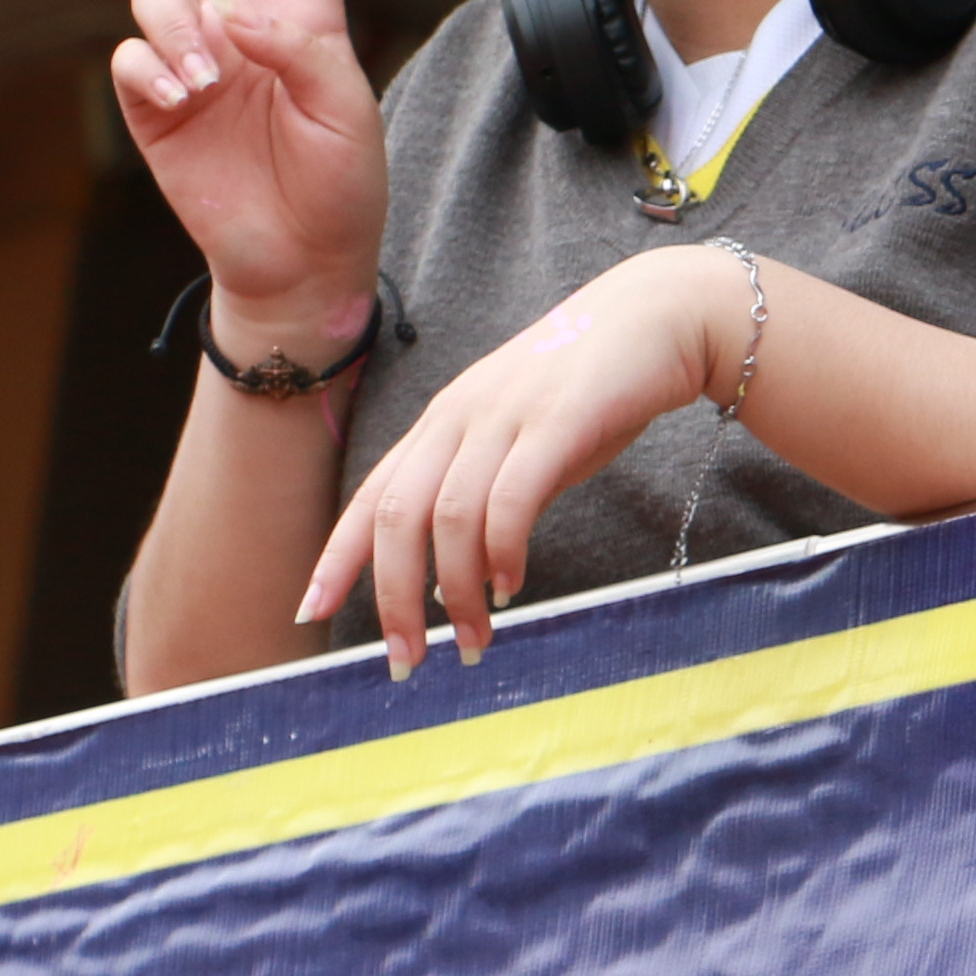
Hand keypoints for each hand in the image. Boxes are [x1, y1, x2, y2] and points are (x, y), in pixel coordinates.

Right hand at [100, 0, 386, 343]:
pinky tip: (182, 96)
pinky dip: (152, 67)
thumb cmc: (339, 184)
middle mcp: (240, 21)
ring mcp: (190, 57)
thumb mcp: (348, 108)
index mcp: (306, 12)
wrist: (297, 257)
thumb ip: (301, 45)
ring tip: (207, 80)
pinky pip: (130, 54)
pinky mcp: (150, 100)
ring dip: (178, 27)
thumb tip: (232, 9)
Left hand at [301, 246, 725, 669]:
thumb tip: (461, 578)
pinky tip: (510, 587)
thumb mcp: (523, 441)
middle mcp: (461, 417)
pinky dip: (502, 551)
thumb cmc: (594, 387)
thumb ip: (488, 495)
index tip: (312, 610)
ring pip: (451, 517)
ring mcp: (506, 415)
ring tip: (473, 642)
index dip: (338, 556)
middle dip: (394, 598)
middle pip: (398, 517)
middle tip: (408, 661)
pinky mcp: (557, 420)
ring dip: (456, 593)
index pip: (373, 497)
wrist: (663, 314)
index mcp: (443, 422)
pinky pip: (511, 497)